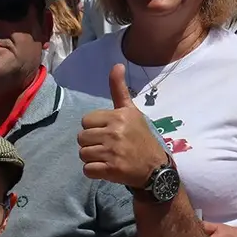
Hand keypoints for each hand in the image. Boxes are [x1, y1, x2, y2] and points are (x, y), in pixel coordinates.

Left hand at [77, 64, 168, 187]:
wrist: (155, 168)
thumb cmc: (140, 137)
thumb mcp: (131, 112)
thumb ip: (119, 90)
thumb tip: (117, 64)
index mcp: (118, 116)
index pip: (86, 121)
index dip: (94, 128)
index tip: (108, 132)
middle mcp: (115, 132)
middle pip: (81, 137)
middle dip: (91, 143)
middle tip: (108, 147)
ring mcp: (113, 152)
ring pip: (82, 153)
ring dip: (92, 158)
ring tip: (107, 157)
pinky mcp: (111, 170)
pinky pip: (87, 170)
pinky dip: (94, 172)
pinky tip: (106, 168)